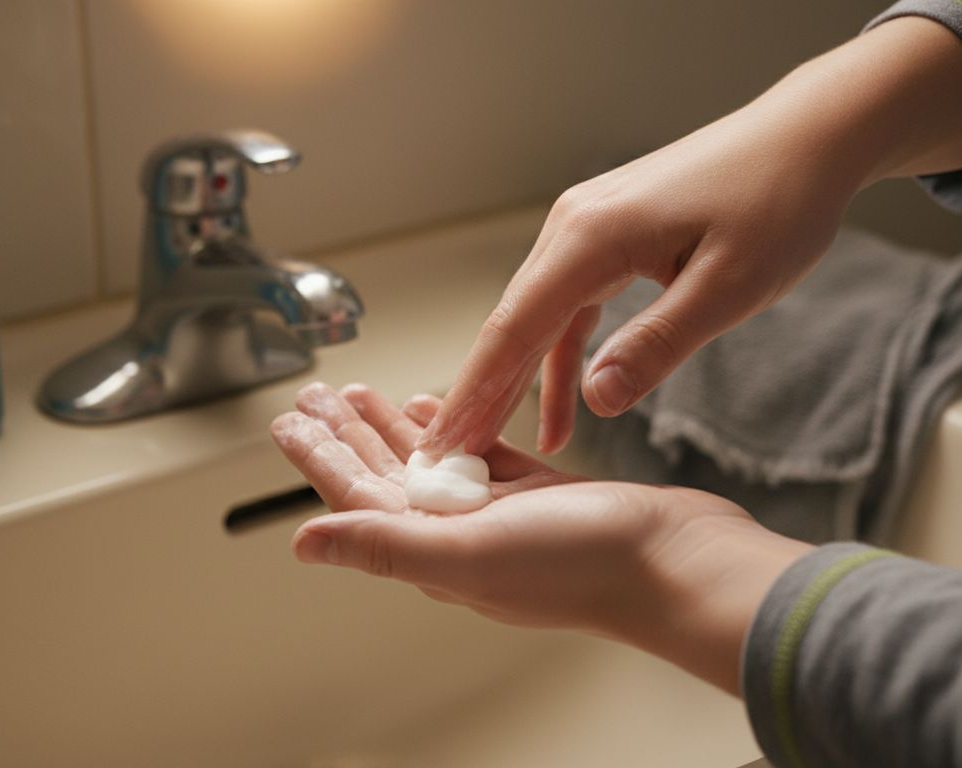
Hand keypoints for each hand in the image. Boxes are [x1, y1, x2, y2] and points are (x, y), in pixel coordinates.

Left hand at [270, 383, 810, 693]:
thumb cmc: (583, 566)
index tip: (286, 422)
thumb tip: (302, 544)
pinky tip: (438, 403)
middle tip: (313, 397)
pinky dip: (456, 428)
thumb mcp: (469, 553)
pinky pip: (483, 457)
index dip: (318, 458)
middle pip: (385, 477)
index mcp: (434, 550)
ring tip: (360, 395)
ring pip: (430, 463)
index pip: (357, 498)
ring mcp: (502, 516)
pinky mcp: (542, 495)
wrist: (675, 561)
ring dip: (391, 428)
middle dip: (345, 435)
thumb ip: (385, 545)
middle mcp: (461, 535)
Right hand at [417, 17, 961, 457]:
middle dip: (478, 395)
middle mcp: (573, 226)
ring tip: (493, 446)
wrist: (806, 138)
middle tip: (448, 461)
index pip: (513, 329)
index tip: (445, 444)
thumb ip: (657, 345)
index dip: (475, 393)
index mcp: (592, 237)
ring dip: (516, 381)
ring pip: (536, 318)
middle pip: (509, 324)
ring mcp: (586, 228)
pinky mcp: (608, 236)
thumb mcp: (728, 288)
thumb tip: (596, 400)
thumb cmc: (778, 203)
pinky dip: (562, 355)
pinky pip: (570, 306)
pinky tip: (568, 403)